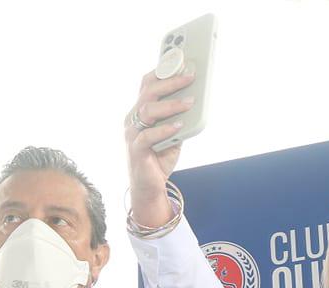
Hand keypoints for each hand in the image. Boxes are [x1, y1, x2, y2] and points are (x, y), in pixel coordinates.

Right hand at [124, 69, 195, 227]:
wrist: (149, 186)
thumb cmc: (160, 156)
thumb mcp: (174, 133)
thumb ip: (179, 117)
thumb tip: (195, 99)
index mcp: (140, 110)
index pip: (147, 84)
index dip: (161, 71)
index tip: (178, 60)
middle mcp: (133, 119)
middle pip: (148, 92)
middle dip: (170, 82)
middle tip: (190, 77)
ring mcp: (132, 134)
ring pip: (147, 110)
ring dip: (170, 105)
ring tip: (189, 103)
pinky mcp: (136, 150)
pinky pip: (148, 136)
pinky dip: (164, 130)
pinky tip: (178, 127)